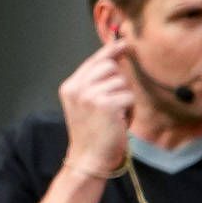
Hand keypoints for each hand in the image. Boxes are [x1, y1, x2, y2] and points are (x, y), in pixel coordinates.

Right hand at [58, 38, 135, 179]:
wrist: (89, 159)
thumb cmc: (93, 135)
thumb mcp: (87, 106)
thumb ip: (95, 84)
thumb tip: (116, 61)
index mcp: (70, 87)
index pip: (93, 61)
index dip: (110, 51)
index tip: (125, 43)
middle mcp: (77, 88)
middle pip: (110, 67)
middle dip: (120, 84)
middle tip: (116, 106)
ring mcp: (90, 95)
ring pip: (122, 82)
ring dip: (126, 100)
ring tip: (116, 117)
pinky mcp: (106, 104)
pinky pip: (129, 97)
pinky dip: (131, 111)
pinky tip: (121, 123)